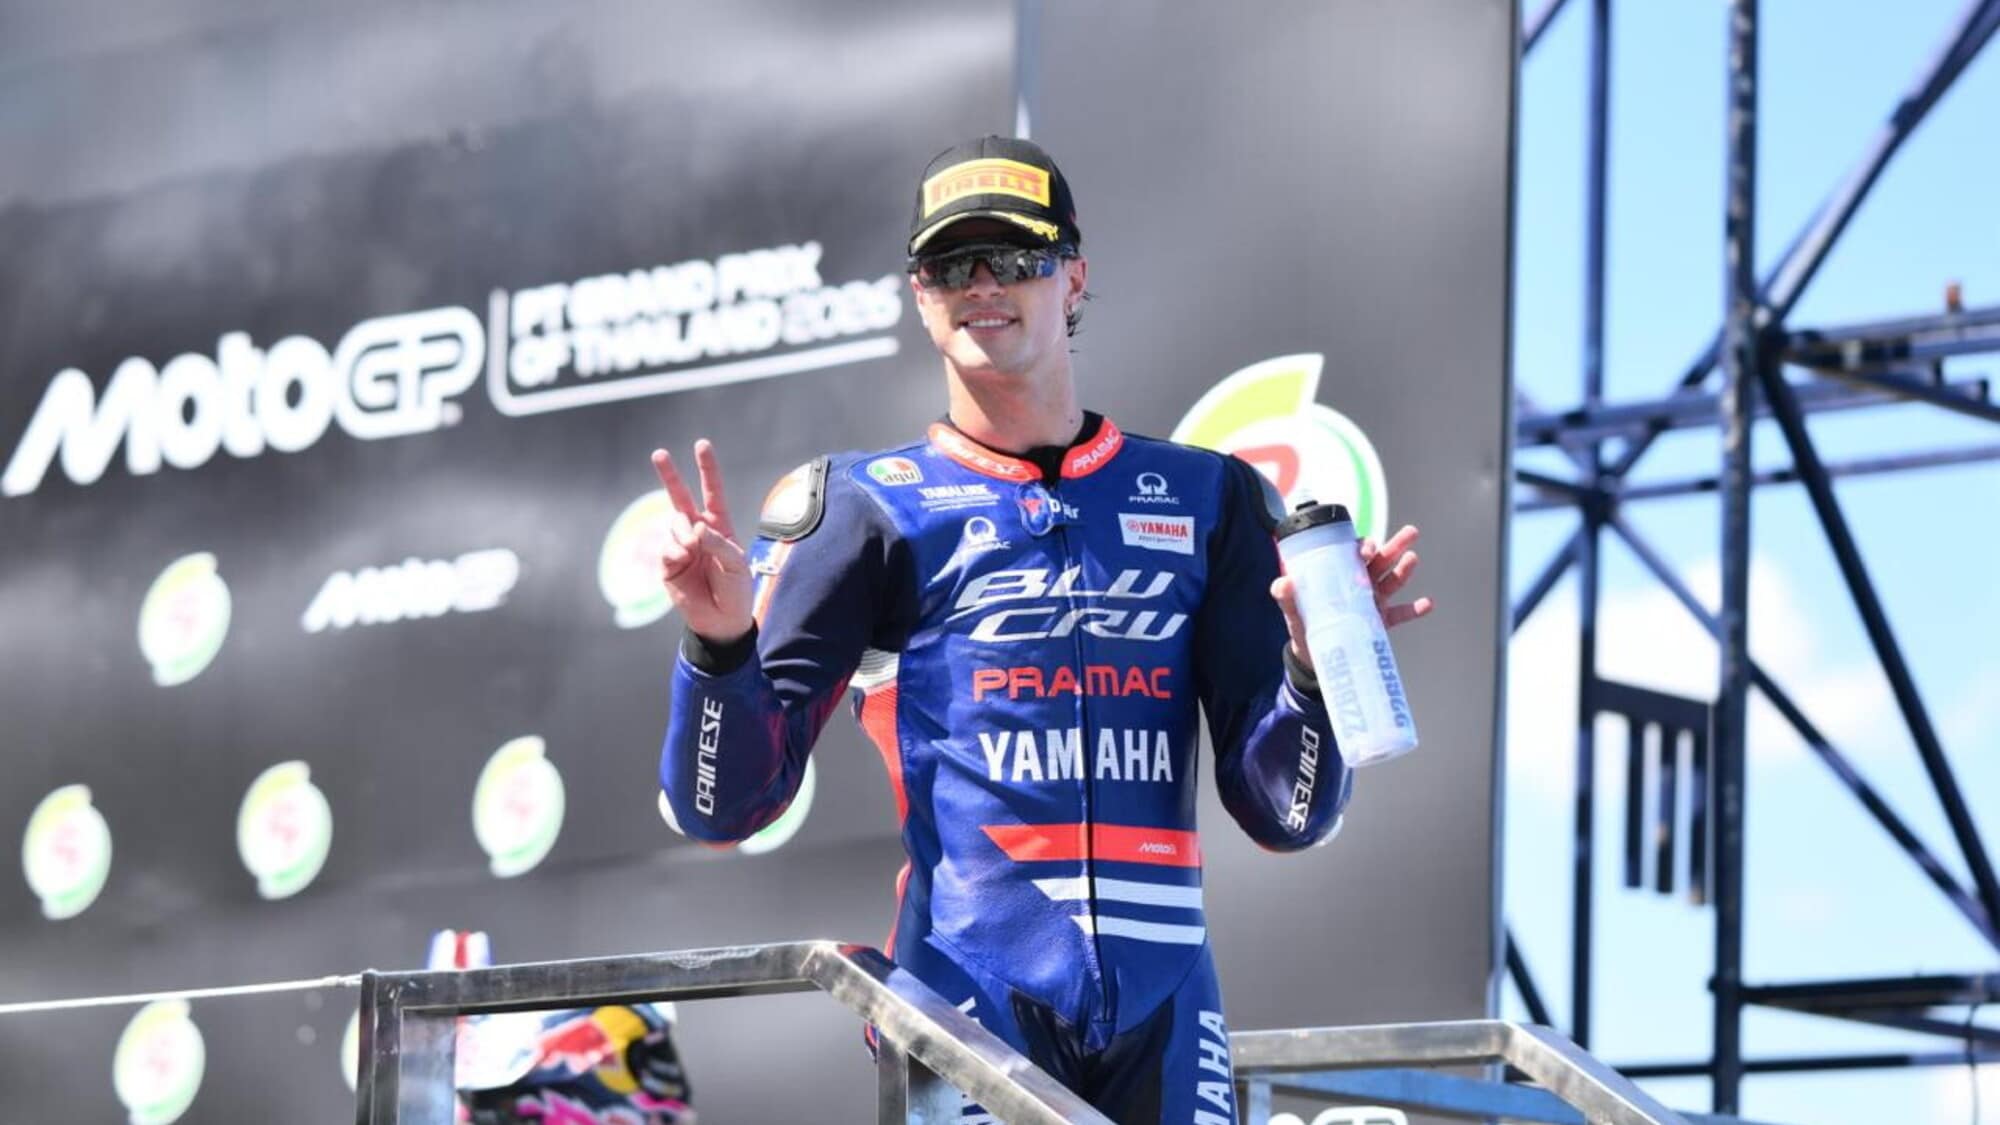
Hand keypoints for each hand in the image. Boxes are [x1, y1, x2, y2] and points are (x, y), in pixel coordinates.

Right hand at [650, 440, 753, 643]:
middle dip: (670, 475)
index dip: (707, 469)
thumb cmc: (736, 590)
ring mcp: (680, 546)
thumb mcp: (736, 564)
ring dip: (682, 534)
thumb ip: (718, 543)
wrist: (722, 621)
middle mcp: (698, 531)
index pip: (712, 492)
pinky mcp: (667, 563)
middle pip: (681, 497)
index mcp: (719, 526)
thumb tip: (695, 528)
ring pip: (674, 524)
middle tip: (658, 452)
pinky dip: (674, 552)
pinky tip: (682, 561)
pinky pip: (666, 548)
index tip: (701, 445)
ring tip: (691, 551)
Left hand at [1271, 524, 1435, 665]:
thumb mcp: (1294, 613)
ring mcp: (1374, 601)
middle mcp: (1360, 583)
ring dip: (1405, 570)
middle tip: (1411, 532)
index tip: (1366, 550)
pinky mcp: (1381, 623)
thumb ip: (1287, 598)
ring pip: (1393, 581)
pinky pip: (1400, 614)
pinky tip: (1427, 603)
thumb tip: (1283, 583)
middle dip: (1395, 545)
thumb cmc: (1304, 627)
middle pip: (1381, 560)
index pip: (1354, 553)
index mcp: (1341, 574)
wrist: (1314, 658)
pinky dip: (1414, 609)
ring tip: (1413, 558)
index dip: (1363, 546)